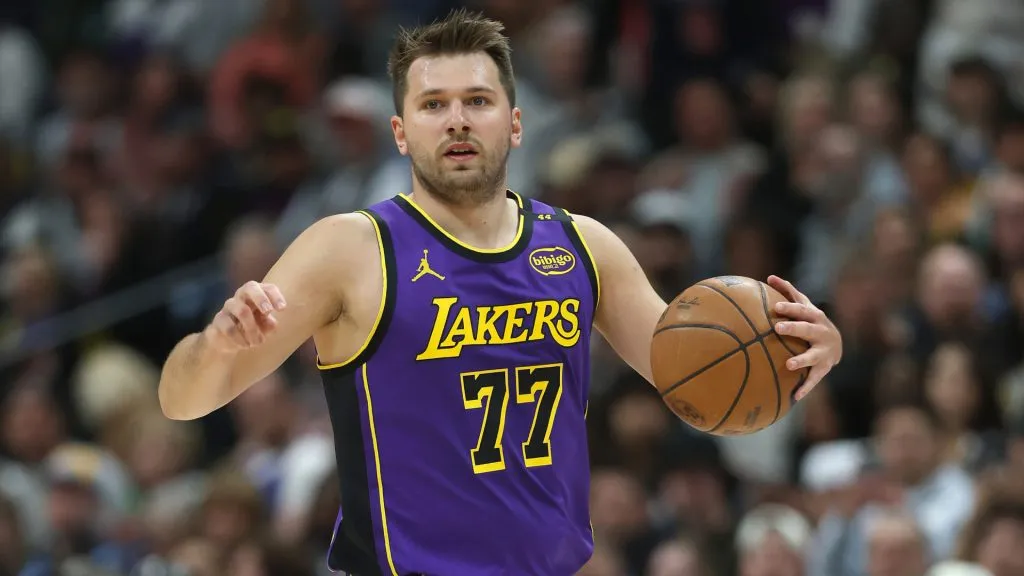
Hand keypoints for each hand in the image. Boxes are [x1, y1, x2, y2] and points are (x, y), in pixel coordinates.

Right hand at [205, 281, 286, 352]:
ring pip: (242, 310)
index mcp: (257, 294)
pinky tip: (245, 345)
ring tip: (258, 342)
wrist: (227, 340)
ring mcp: (229, 306)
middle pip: (250, 287)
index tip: (282, 308)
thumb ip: (269, 324)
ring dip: (253, 329)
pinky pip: (230, 327)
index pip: (267, 288)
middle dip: (261, 298)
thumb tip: (271, 323)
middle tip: (268, 311)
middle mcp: (242, 296)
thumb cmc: (251, 327)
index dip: (275, 295)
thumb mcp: (264, 327)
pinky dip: (240, 339)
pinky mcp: (219, 319)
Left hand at [767, 275, 842, 400]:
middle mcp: (821, 332)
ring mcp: (824, 351)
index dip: (790, 308)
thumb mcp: (804, 306)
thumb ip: (788, 292)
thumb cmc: (812, 321)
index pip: (802, 309)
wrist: (837, 343)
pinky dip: (805, 387)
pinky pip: (814, 379)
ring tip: (789, 364)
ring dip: (802, 360)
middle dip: (794, 328)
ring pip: (812, 356)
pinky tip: (794, 396)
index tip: (776, 307)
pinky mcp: (823, 368)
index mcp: (814, 316)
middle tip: (778, 329)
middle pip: (807, 330)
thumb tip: (769, 277)